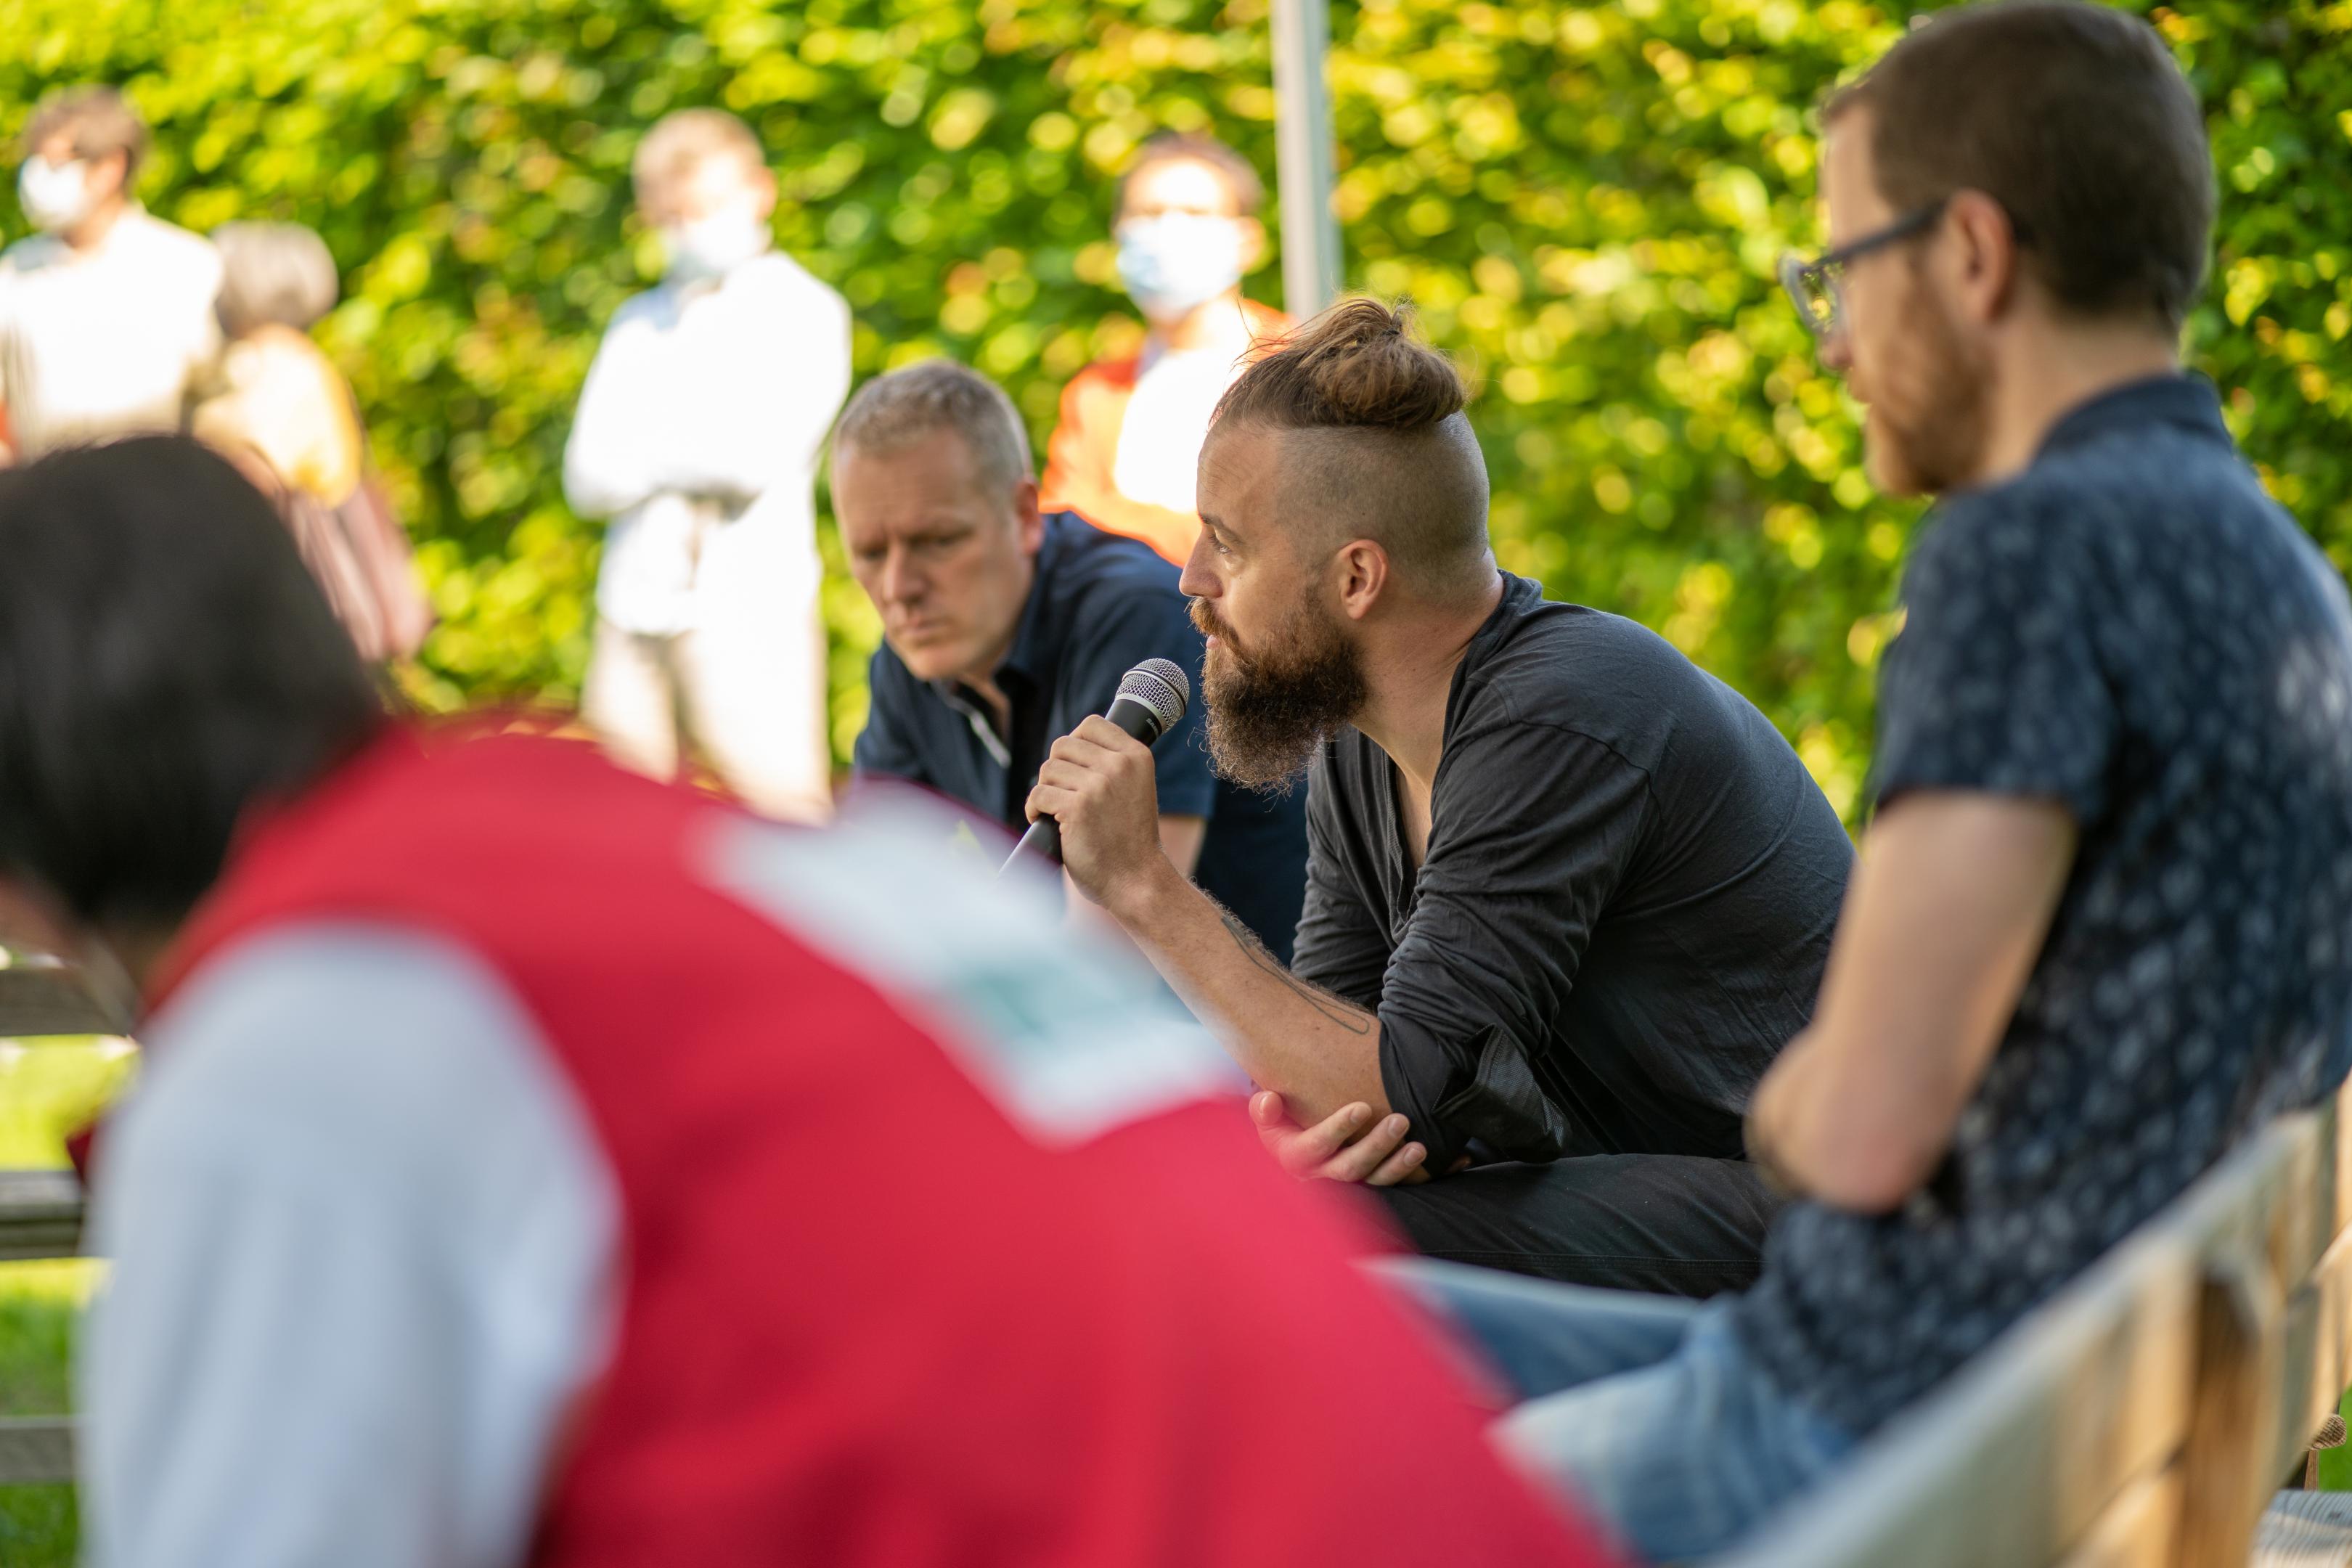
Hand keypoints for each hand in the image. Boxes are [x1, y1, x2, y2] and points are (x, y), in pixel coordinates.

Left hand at [1024, 715, 1166, 911]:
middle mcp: (1119, 765)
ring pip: (1048, 769)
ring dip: (1046, 791)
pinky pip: (1038, 794)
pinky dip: (1034, 809)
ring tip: (1056, 811)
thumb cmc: (1130, 840)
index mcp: (1137, 756)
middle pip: (1063, 745)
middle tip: (1062, 794)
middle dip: (1056, 770)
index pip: (1092, 725)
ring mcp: (1098, 785)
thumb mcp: (1134, 789)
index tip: (1073, 768)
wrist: (1137, 880)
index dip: (1075, 744)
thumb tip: (1068, 746)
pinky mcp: (1077, 807)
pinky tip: (1044, 820)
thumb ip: (1111, 765)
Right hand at [1250, 1090, 1428, 1185]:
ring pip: (1371, 1179)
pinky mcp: (1363, 1180)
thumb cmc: (1280, 1118)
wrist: (1290, 1136)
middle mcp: (1319, 1174)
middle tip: (1400, 1121)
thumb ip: (1263, 1108)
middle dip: (1376, 1146)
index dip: (1339, 1128)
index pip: (1317, 1145)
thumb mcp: (1266, 1113)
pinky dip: (1404, 1171)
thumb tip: (1269, 1100)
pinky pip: (1385, 1181)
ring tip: (1418, 1147)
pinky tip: (1422, 1155)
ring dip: (1397, 1165)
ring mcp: (1343, 1179)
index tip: (1362, 1107)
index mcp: (1294, 1157)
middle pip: (1350, 1167)